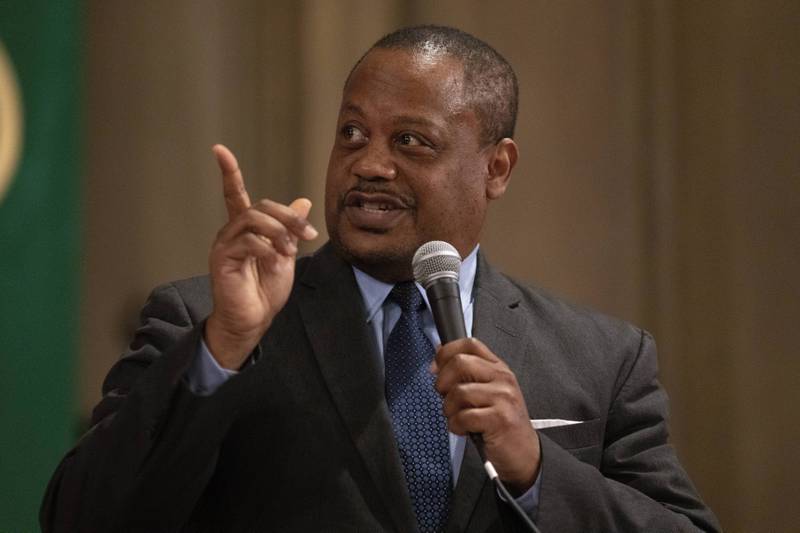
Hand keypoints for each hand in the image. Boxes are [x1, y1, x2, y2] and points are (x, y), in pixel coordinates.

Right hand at [205, 144, 317, 369]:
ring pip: (253, 220)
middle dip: (287, 217)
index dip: (228, 172)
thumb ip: (291, 228)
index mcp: (245, 229)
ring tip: (289, 251)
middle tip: (307, 234)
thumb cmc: (265, 291)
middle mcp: (231, 232)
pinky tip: (275, 261)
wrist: (254, 320)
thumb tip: (303, 201)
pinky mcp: (223, 260)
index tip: (219, 150)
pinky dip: (267, 249)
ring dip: (279, 232)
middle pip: (258, 206)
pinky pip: (248, 242)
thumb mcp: (286, 254)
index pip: (234, 194)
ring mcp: (225, 245)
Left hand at [433, 337, 539, 493]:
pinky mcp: (500, 418)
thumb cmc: (500, 423)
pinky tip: (464, 430)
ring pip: (459, 392)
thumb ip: (467, 375)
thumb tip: (437, 362)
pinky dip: (456, 426)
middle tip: (445, 398)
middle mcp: (503, 378)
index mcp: (498, 368)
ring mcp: (504, 397)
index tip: (436, 369)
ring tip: (458, 418)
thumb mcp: (488, 392)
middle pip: (459, 363)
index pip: (470, 344)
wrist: (523, 453)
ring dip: (449, 409)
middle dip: (443, 382)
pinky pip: (463, 416)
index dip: (446, 353)